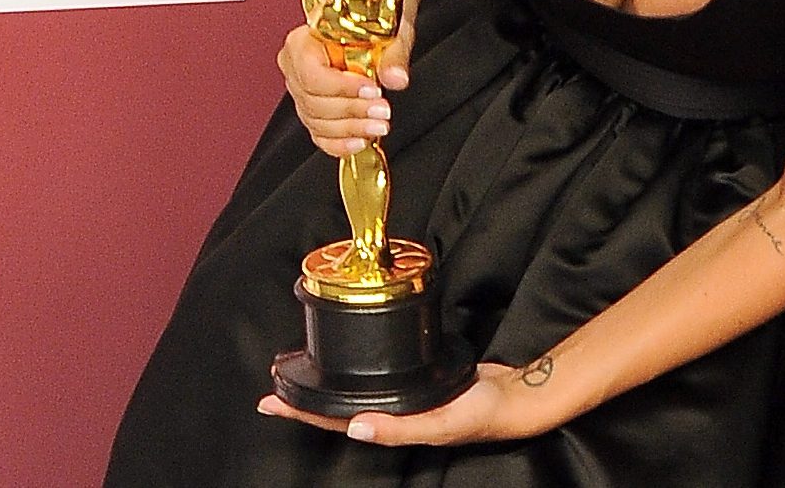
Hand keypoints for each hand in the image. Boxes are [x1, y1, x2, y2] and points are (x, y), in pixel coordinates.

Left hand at [256, 362, 552, 444]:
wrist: (514, 397)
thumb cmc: (480, 415)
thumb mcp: (440, 422)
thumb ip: (399, 427)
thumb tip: (355, 427)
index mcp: (389, 427)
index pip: (335, 421)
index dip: (302, 411)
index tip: (270, 400)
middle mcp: (390, 414)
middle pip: (337, 406)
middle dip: (304, 396)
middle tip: (275, 379)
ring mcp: (402, 398)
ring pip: (354, 391)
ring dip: (327, 381)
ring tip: (303, 367)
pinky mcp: (415, 380)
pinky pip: (377, 376)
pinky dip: (357, 368)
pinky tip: (352, 356)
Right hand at [278, 24, 414, 156]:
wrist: (378, 20)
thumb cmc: (378, 18)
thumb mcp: (392, 28)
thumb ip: (394, 53)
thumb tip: (396, 78)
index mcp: (303, 41)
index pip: (311, 73)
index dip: (341, 86)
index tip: (371, 88)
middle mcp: (295, 67)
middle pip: (313, 101)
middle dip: (352, 110)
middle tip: (382, 110)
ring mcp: (302, 92)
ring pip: (316, 121)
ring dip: (351, 128)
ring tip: (379, 125)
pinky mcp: (313, 111)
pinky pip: (319, 135)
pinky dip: (340, 143)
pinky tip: (360, 141)